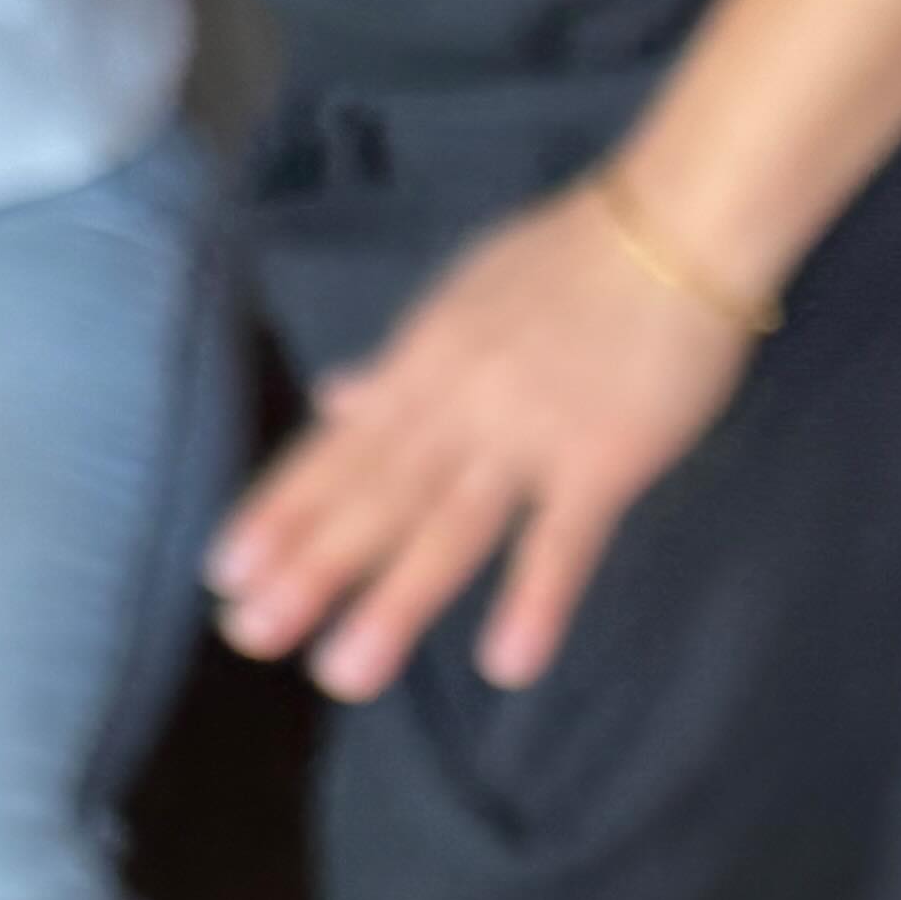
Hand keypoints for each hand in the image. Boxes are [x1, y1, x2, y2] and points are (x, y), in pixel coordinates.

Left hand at [209, 186, 758, 704]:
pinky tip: (506, 663)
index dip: (282, 510)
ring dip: (394, 602)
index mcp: (425, 364)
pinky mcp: (604, 461)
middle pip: (375, 497)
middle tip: (250, 637)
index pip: (339, 449)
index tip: (224, 572)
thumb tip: (336, 398)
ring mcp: (529, 436)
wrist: (676, 225)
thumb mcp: (468, 297)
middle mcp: (458, 404)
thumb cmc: (578, 260)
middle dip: (310, 568)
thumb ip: (402, 363)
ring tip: (343, 673)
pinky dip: (535, 601)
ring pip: (448, 527)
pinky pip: (563, 541)